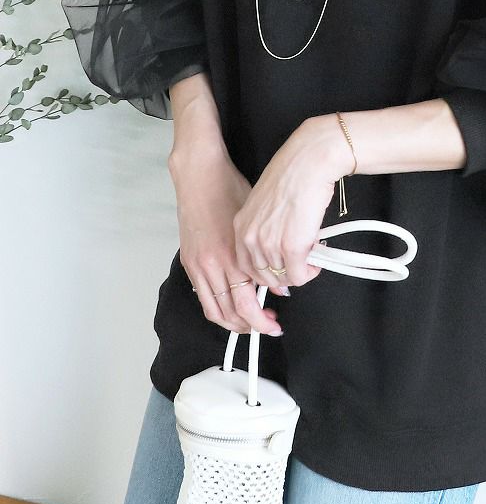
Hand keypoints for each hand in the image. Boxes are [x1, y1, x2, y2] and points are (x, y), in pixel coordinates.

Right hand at [168, 143, 283, 336]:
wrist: (200, 176)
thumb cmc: (231, 191)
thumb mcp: (256, 222)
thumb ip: (266, 256)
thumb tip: (278, 284)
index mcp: (234, 255)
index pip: (249, 304)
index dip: (263, 319)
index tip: (276, 322)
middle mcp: (215, 265)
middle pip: (233, 312)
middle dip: (253, 326)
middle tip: (269, 327)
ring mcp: (199, 265)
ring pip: (215, 311)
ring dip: (234, 323)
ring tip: (251, 324)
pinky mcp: (189, 262)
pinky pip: (203, 297)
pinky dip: (217, 309)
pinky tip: (231, 309)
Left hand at [233, 115, 352, 294]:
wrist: (309, 162)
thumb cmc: (293, 174)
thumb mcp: (266, 203)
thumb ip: (265, 228)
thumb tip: (277, 249)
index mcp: (241, 226)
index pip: (246, 266)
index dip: (267, 272)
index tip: (281, 270)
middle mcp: (251, 238)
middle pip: (265, 277)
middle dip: (285, 275)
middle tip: (302, 263)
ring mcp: (270, 244)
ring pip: (284, 278)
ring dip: (301, 270)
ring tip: (313, 254)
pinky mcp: (292, 248)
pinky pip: (300, 276)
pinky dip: (311, 272)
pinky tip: (318, 257)